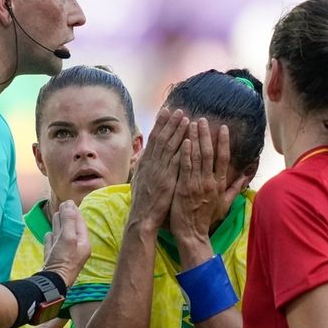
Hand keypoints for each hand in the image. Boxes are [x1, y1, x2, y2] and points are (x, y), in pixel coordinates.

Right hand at [43, 200, 90, 286]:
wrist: (51, 283)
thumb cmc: (63, 260)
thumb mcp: (68, 237)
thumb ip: (69, 220)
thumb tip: (69, 204)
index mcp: (83, 244)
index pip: (80, 224)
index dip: (74, 212)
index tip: (69, 202)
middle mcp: (75, 250)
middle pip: (71, 229)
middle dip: (67, 217)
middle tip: (63, 205)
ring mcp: (63, 256)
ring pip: (61, 237)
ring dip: (59, 226)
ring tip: (56, 216)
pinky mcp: (53, 261)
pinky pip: (53, 247)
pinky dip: (51, 239)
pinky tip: (49, 234)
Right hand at [129, 108, 188, 231]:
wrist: (142, 218)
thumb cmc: (142, 202)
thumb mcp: (138, 180)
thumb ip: (142, 166)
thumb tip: (143, 154)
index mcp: (145, 163)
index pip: (153, 138)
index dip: (160, 124)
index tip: (166, 111)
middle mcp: (151, 164)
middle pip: (161, 138)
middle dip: (170, 123)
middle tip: (178, 109)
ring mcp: (159, 171)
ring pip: (169, 147)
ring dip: (177, 131)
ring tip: (185, 118)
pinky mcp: (167, 180)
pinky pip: (176, 162)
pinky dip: (182, 150)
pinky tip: (189, 140)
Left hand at [170, 120, 249, 266]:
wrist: (192, 233)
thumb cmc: (206, 218)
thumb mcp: (224, 203)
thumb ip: (234, 188)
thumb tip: (246, 177)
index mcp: (219, 184)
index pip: (223, 158)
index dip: (223, 142)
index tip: (222, 128)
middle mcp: (209, 182)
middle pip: (210, 153)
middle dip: (206, 134)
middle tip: (203, 119)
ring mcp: (196, 184)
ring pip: (197, 157)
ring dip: (195, 138)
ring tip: (192, 123)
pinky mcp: (183, 188)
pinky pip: (185, 167)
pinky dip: (186, 153)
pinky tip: (185, 140)